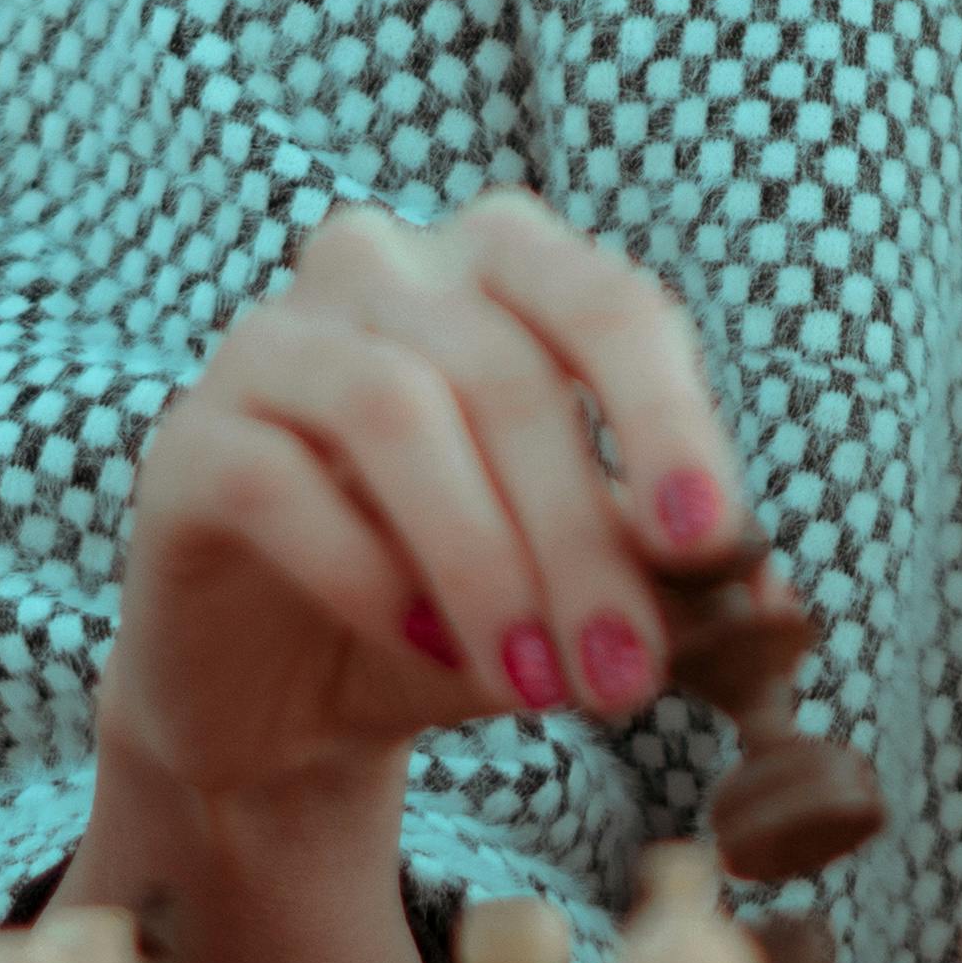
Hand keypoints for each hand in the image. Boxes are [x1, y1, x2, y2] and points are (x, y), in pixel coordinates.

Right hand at [95, 191, 746, 804]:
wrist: (286, 697)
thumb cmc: (457, 606)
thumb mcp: (577, 592)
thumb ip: (663, 580)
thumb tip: (774, 605)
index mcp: (507, 266)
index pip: (610, 308)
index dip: (668, 420)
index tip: (709, 542)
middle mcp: (386, 265)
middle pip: (508, 373)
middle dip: (579, 540)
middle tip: (625, 679)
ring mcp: (273, 338)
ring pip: (395, 409)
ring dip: (481, 560)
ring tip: (531, 685)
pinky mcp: (186, 438)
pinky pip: (275, 479)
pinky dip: (364, 570)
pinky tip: (417, 643)